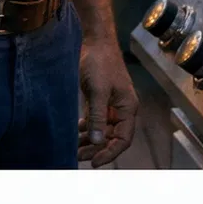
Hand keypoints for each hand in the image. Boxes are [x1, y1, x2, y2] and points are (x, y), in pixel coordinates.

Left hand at [77, 33, 137, 166]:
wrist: (95, 41)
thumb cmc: (100, 63)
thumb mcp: (97, 90)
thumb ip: (97, 116)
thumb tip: (97, 141)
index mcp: (128, 108)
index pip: (123, 139)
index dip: (109, 153)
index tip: (94, 162)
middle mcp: (121, 109)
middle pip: (112, 137)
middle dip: (97, 149)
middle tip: (79, 156)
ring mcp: (110, 105)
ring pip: (102, 130)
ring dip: (90, 140)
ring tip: (75, 149)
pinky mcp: (99, 99)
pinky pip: (95, 120)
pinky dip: (87, 128)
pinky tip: (76, 134)